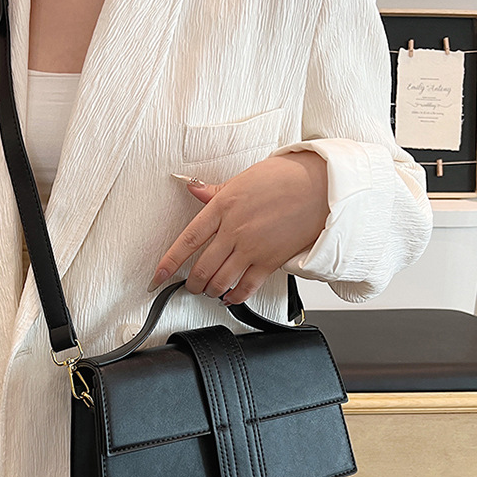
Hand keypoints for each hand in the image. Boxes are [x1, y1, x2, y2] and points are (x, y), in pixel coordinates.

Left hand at [148, 152, 328, 304]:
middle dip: (191, 284)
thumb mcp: (242, 179)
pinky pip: (245, 288)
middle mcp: (233, 230)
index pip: (186, 241)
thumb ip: (214, 191)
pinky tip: (230, 297)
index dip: (168, 263)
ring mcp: (251, 248)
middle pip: (201, 268)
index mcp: (222, 207)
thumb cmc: (284, 178)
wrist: (320, 186)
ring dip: (211, 291)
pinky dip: (234, 297)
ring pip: (220, 281)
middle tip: (190, 286)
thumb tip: (193, 189)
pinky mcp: (269, 261)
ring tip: (209, 291)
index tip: (156, 277)